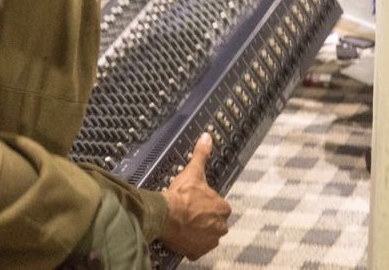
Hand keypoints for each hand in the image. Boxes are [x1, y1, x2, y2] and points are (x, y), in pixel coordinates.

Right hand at [159, 133, 231, 259]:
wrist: (165, 214)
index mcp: (223, 208)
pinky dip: (189, 244)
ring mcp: (209, 241)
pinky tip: (181, 235)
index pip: (219, 207)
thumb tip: (207, 137)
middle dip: (203, 219)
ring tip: (183, 223)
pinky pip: (195, 249)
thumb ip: (202, 154)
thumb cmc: (181, 195)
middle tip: (188, 213)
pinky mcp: (197, 251)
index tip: (196, 201)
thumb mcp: (193, 172)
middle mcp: (220, 227)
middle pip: (214, 223)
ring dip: (197, 231)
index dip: (206, 203)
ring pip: (206, 236)